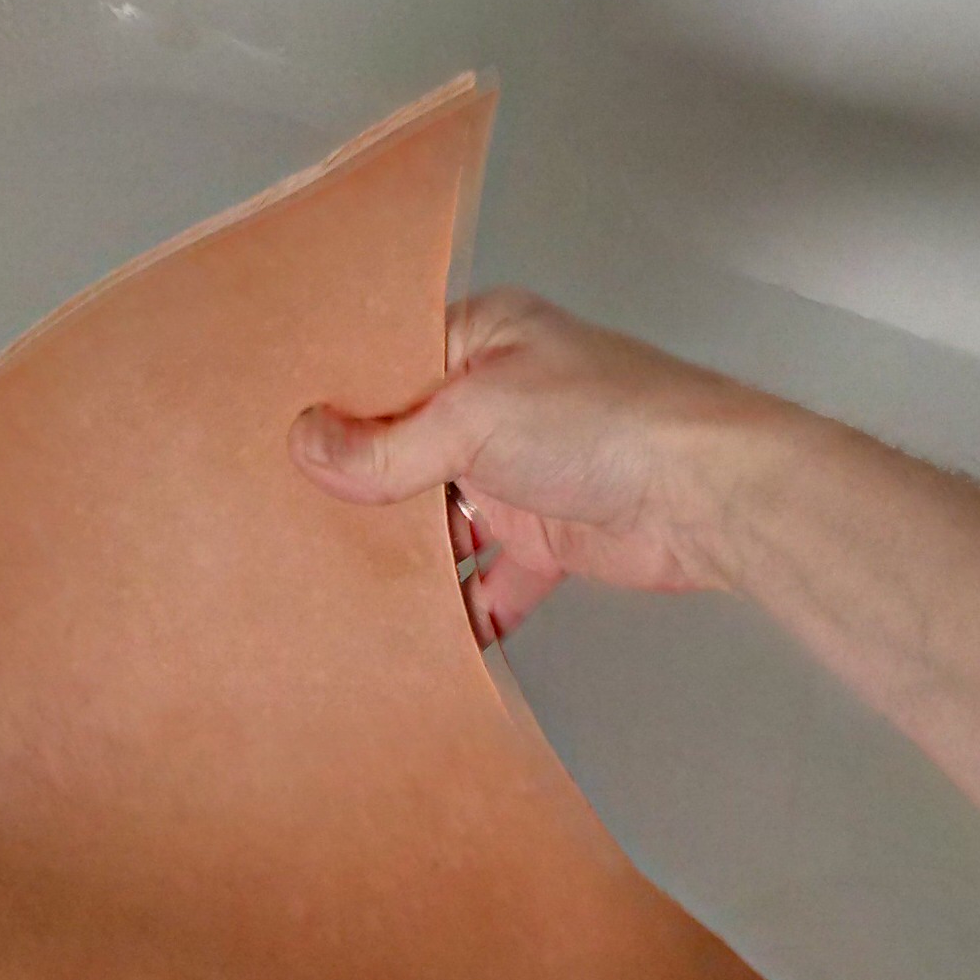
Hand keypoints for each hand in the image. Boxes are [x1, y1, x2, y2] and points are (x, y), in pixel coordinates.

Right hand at [290, 289, 781, 640]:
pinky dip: (460, 609)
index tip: (269, 439)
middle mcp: (496, 402)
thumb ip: (387, 446)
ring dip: (402, 555)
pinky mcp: (548, 539)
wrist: (709, 494)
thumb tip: (305, 447)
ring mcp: (521, 472)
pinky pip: (489, 581)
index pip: (385, 363)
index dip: (332, 402)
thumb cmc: (603, 422)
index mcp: (480, 340)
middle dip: (357, 488)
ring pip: (440, 519)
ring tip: (330, 586)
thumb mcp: (473, 419)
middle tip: (282, 522)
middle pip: (404, 448)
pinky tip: (415, 639)